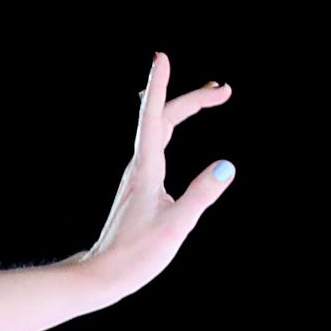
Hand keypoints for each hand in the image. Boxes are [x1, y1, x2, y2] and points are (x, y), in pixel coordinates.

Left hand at [76, 52, 235, 301]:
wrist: (103, 273)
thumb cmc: (137, 254)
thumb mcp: (177, 226)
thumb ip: (201, 195)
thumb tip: (227, 166)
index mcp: (146, 170)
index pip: (153, 118)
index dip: (158, 86)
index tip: (161, 57)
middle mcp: (139, 166)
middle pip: (163, 118)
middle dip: (191, 98)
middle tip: (224, 89)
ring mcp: (137, 175)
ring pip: (159, 129)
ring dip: (183, 109)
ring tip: (210, 96)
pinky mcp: (140, 186)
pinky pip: (157, 144)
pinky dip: (172, 127)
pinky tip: (175, 131)